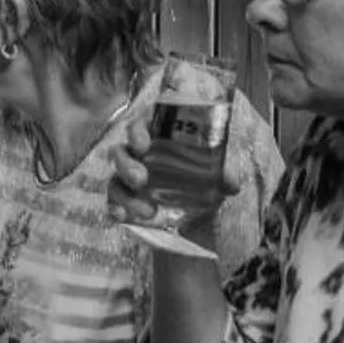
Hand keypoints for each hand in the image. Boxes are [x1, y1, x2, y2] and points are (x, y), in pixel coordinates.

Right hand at [105, 109, 237, 238]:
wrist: (198, 206)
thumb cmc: (202, 175)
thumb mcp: (215, 172)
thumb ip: (223, 173)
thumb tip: (232, 184)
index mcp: (156, 136)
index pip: (139, 125)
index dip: (137, 131)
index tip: (143, 145)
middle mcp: (137, 154)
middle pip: (120, 152)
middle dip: (126, 165)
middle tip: (141, 179)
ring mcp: (128, 176)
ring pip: (114, 178)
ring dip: (125, 194)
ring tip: (147, 211)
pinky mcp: (125, 197)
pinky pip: (112, 200)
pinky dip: (115, 208)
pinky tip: (121, 217)